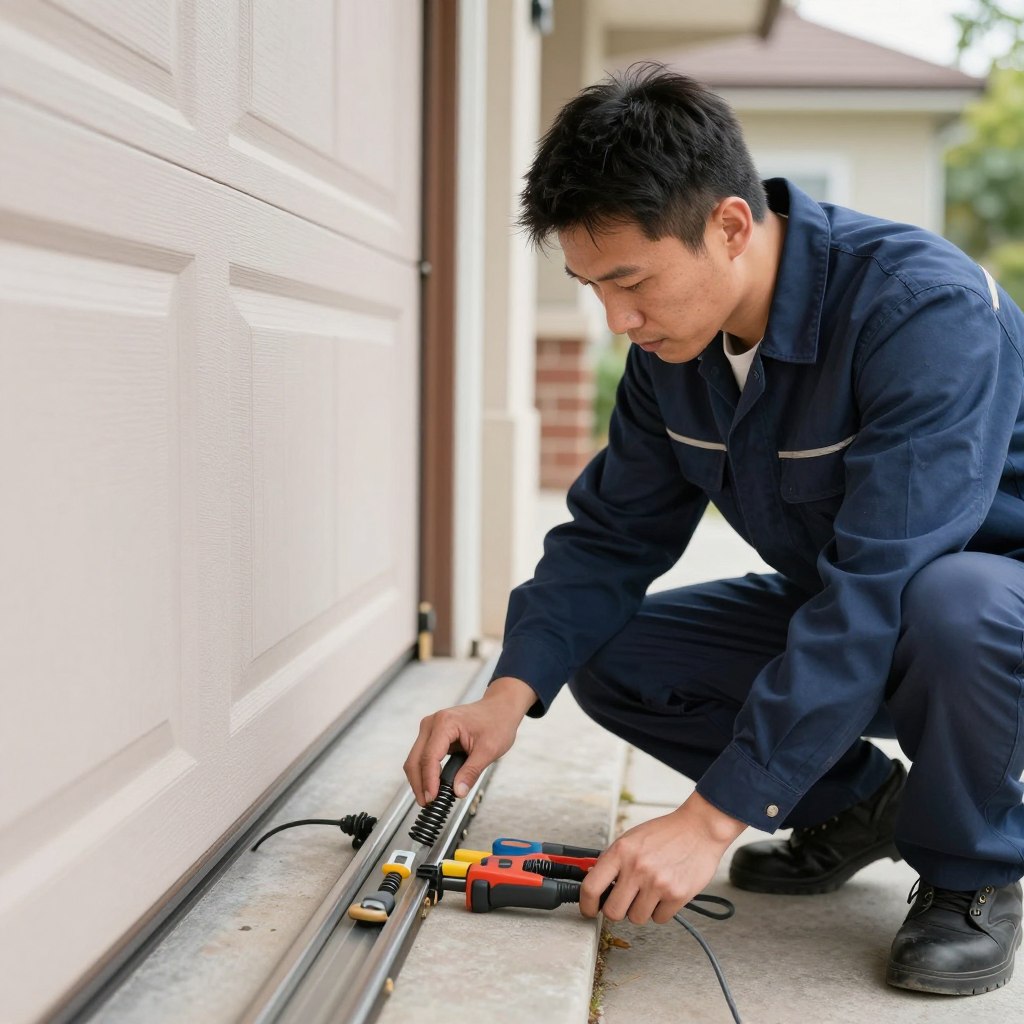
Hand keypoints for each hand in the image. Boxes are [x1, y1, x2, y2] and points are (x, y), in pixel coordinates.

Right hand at [403, 676, 536, 804]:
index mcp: (445, 723)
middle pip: (416, 759)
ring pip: (416, 759)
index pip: (429, 757)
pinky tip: (432, 786)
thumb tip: (457, 792)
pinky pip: (422, 757)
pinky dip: (425, 773)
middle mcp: (432, 723)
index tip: (432, 799)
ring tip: (430, 798)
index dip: (429, 781)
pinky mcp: (432, 735)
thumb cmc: (497, 722)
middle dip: (419, 784)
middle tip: (427, 803)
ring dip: (420, 780)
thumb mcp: (489, 750)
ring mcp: (430, 728)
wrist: (499, 708)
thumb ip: (471, 772)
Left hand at [580, 792, 744, 924]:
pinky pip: (659, 919)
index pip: (591, 887)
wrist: (700, 828)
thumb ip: (614, 861)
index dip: (586, 905)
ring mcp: (657, 883)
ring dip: (641, 909)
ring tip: (650, 891)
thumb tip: (596, 883)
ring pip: (636, 918)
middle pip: (613, 912)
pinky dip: (661, 910)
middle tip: (624, 901)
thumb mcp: (631, 838)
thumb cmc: (666, 833)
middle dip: (617, 910)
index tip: (589, 910)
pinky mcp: (677, 895)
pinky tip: (665, 893)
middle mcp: (637, 868)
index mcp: (621, 851)